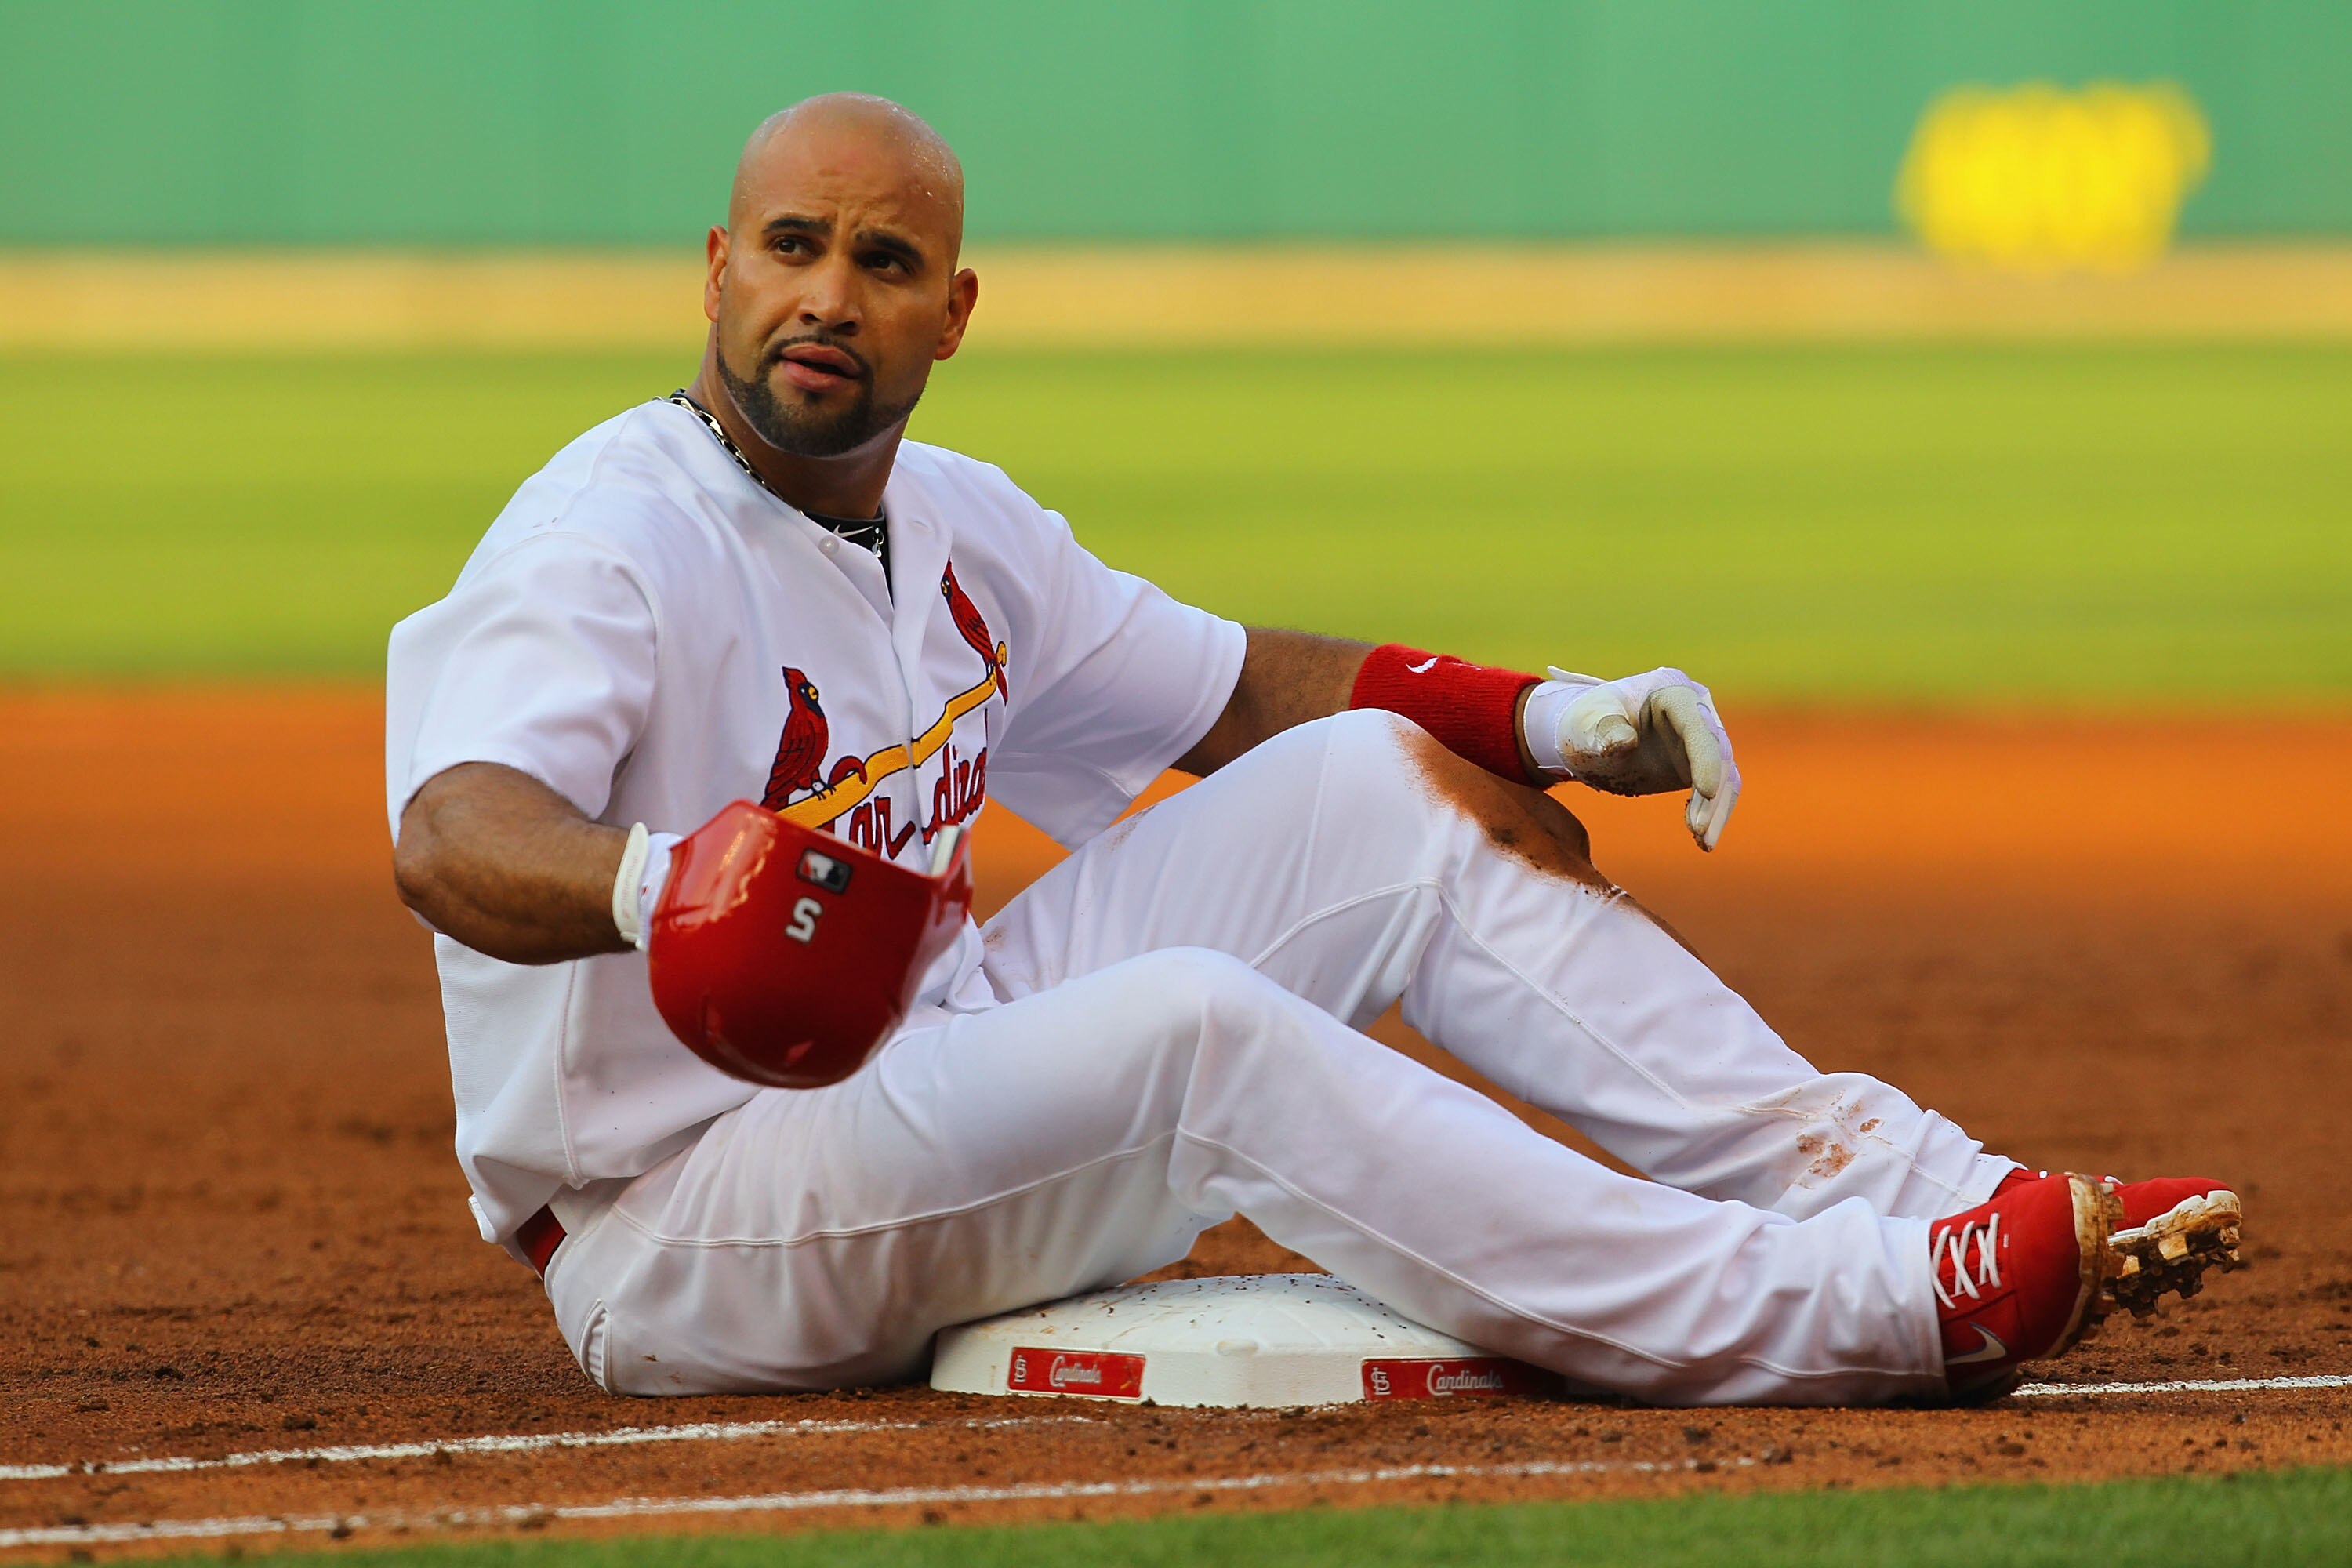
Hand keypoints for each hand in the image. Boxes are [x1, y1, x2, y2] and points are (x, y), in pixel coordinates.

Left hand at [1521, 667, 1739, 850]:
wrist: (1586, 734)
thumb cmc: (1585, 721)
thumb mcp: (1586, 722)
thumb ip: (1604, 730)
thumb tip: (1625, 743)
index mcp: (1671, 690)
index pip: (1697, 724)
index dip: (1704, 757)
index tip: (1704, 791)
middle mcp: (1695, 711)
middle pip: (1718, 751)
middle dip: (1712, 793)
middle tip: (1696, 830)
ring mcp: (1700, 739)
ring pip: (1725, 775)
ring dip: (1717, 810)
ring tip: (1703, 842)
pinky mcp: (1697, 765)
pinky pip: (1717, 791)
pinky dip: (1712, 814)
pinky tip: (1701, 839)